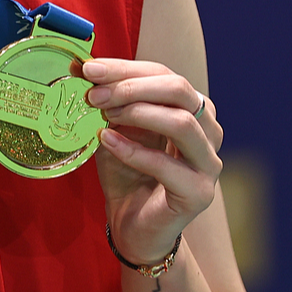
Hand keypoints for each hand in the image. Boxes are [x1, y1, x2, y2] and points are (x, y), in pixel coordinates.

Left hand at [77, 57, 222, 265]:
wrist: (132, 226)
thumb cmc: (127, 173)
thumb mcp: (115, 129)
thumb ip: (108, 101)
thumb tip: (82, 66)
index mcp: (193, 110)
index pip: (165, 74)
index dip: (127, 68)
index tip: (90, 68)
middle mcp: (208, 132)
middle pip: (180, 90)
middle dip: (132, 86)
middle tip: (95, 93)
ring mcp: (208, 164)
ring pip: (182, 123)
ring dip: (138, 113)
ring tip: (104, 115)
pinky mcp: (199, 194)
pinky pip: (166, 165)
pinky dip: (133, 151)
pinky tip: (106, 142)